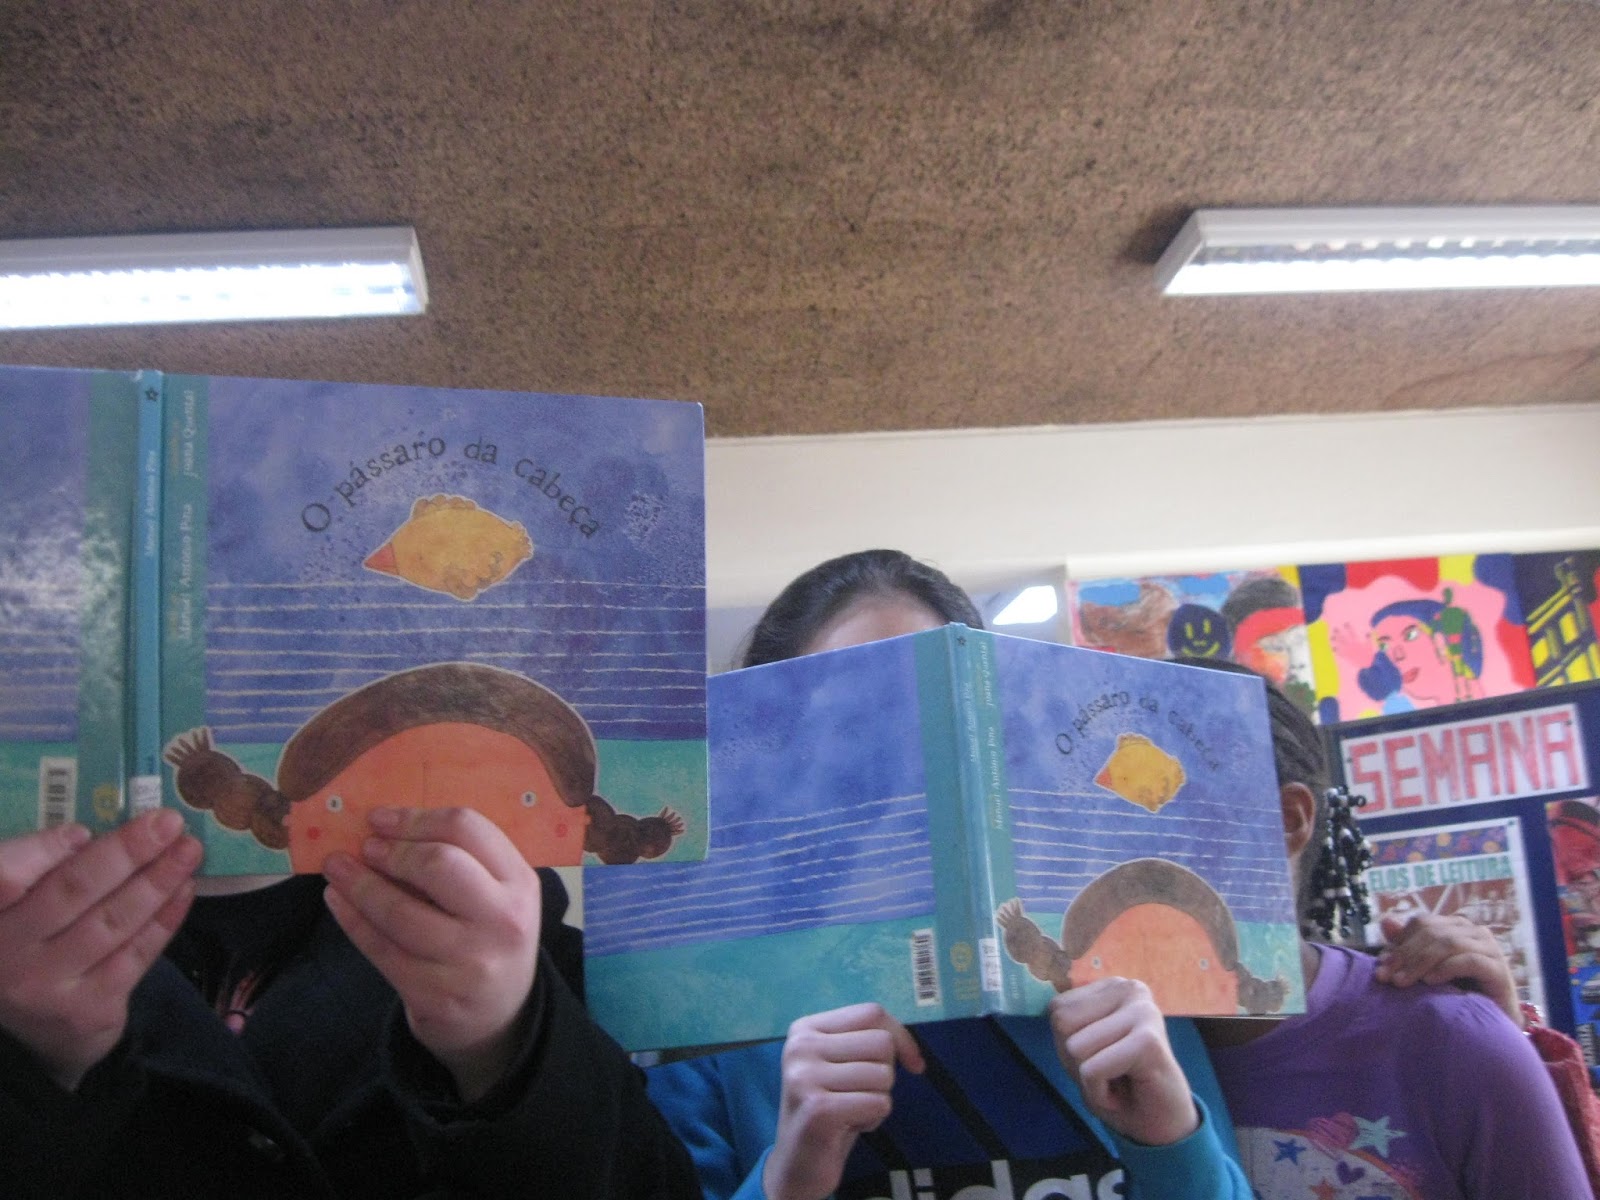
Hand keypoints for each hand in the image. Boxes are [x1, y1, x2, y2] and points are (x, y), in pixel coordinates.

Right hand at [0, 812, 201, 1090]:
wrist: (30, 1035)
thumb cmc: (28, 947)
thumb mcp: (18, 908)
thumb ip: (39, 871)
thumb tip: (83, 836)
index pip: (4, 876)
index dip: (40, 850)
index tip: (85, 829)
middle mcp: (5, 954)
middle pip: (72, 892)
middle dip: (126, 852)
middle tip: (168, 822)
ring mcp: (46, 987)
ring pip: (111, 922)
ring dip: (158, 880)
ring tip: (188, 849)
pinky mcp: (87, 1011)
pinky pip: (135, 955)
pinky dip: (165, 918)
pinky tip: (184, 889)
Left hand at [322, 807, 542, 1101]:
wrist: (498, 1017)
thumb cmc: (488, 936)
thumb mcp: (496, 894)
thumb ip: (460, 860)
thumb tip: (386, 826)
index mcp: (520, 883)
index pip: (467, 829)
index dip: (415, 818)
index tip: (379, 818)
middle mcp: (501, 920)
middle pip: (438, 865)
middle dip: (391, 850)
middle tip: (365, 846)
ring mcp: (469, 962)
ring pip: (399, 911)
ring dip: (359, 884)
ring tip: (336, 867)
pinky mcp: (435, 995)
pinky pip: (381, 949)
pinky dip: (352, 919)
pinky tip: (337, 900)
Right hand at [763, 1003, 924, 1199]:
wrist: (796, 1165)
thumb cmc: (829, 1111)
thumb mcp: (841, 1066)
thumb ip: (866, 1044)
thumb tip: (914, 1055)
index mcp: (805, 1029)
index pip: (871, 1013)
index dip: (901, 1037)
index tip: (912, 1064)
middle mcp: (800, 1046)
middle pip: (881, 1043)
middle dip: (885, 1074)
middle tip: (858, 1095)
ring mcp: (805, 1077)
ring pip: (884, 1075)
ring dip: (877, 1100)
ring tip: (850, 1111)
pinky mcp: (818, 1109)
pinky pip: (878, 1103)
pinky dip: (873, 1120)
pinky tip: (847, 1126)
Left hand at [1049, 978, 1198, 1146]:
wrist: (1161, 1125)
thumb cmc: (1118, 1086)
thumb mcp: (1079, 1047)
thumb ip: (1065, 1022)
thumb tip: (1054, 1007)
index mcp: (1112, 987)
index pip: (1058, 1009)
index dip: (1068, 1044)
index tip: (1101, 1057)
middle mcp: (1130, 988)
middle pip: (1063, 1023)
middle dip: (1077, 1060)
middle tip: (1110, 1072)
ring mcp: (1143, 1011)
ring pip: (1075, 1047)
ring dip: (1089, 1079)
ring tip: (1118, 1080)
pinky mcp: (1148, 1041)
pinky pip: (1092, 1071)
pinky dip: (1100, 1094)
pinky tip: (1124, 1094)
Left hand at [1330, 621, 1374, 669]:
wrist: (1367, 665)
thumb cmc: (1369, 655)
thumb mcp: (1370, 646)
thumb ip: (1368, 639)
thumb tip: (1368, 632)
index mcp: (1357, 642)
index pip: (1352, 633)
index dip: (1349, 628)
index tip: (1346, 623)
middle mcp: (1351, 646)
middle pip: (1343, 638)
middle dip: (1339, 633)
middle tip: (1335, 629)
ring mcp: (1348, 651)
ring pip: (1340, 644)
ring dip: (1335, 641)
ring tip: (1331, 637)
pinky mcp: (1346, 657)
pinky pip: (1340, 653)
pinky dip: (1336, 651)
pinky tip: (1332, 648)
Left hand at [1375, 911, 1520, 1025]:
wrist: (1492, 1026)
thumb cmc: (1458, 995)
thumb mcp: (1426, 970)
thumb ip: (1407, 947)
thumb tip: (1386, 921)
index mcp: (1456, 927)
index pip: (1421, 924)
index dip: (1398, 943)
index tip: (1380, 969)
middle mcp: (1475, 932)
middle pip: (1432, 932)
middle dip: (1405, 955)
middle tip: (1386, 978)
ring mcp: (1491, 949)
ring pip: (1448, 943)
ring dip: (1420, 962)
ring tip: (1402, 982)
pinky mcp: (1500, 970)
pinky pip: (1470, 961)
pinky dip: (1446, 968)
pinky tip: (1430, 982)